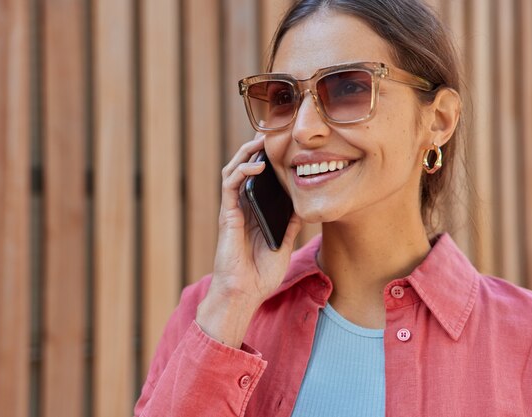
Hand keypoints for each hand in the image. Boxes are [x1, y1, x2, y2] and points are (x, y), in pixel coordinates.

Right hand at [196, 132, 301, 346]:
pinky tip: (256, 166)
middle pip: (245, 169)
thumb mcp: (283, 244)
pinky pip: (230, 186)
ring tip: (260, 140)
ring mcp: (233, 210)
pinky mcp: (226, 215)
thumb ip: (290, 225)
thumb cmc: (261, 274)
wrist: (244, 293)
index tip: (283, 145)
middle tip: (270, 133)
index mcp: (254, 213)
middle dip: (255, 150)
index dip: (267, 161)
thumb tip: (304, 207)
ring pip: (234, 171)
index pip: (259, 180)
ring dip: (246, 154)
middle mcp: (242, 208)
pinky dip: (241, 172)